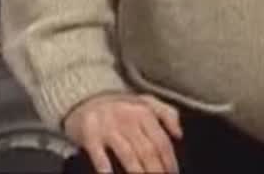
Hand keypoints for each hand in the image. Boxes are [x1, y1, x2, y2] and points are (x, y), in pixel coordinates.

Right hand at [63, 92, 182, 173]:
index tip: (173, 173)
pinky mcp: (90, 135)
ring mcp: (108, 128)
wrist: (85, 97)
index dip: (169, 161)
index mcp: (144, 112)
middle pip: (147, 151)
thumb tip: (179, 134)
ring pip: (128, 155)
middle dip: (156, 170)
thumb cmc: (120, 106)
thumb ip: (167, 114)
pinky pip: (99, 154)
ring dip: (138, 172)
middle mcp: (128, 119)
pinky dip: (105, 167)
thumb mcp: (146, 101)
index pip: (162, 141)